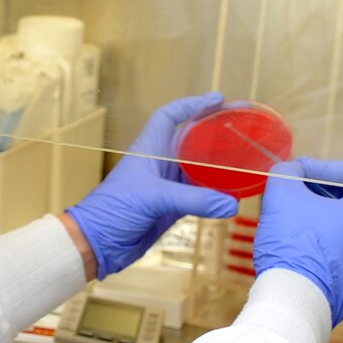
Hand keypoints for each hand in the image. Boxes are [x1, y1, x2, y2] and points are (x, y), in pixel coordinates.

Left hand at [65, 93, 239, 277]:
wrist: (97, 243)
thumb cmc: (113, 209)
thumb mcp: (154, 198)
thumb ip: (194, 199)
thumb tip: (230, 202)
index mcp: (150, 148)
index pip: (170, 116)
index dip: (192, 104)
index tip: (217, 99)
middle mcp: (160, 163)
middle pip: (191, 140)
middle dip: (214, 133)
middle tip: (241, 127)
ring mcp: (166, 186)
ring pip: (198, 169)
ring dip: (218, 166)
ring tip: (244, 159)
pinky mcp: (171, 207)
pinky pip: (199, 196)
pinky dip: (215, 195)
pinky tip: (232, 196)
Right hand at [252, 158, 342, 325]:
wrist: (295, 306)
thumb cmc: (294, 247)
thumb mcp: (283, 196)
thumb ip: (288, 172)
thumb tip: (291, 171)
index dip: (322, 165)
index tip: (297, 173)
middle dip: (320, 192)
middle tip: (293, 194)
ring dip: (322, 217)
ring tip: (292, 220)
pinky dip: (326, 242)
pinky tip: (300, 247)